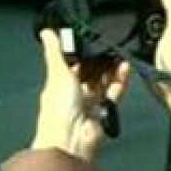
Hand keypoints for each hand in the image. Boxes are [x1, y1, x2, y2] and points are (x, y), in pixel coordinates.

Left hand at [31, 30, 130, 161]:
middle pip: (89, 73)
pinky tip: (125, 68)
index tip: (92, 39)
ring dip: (111, 69)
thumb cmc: (58, 109)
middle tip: (111, 46)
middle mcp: (73, 94)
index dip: (81, 52)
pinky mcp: (103, 112)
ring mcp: (88, 104)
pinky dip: (119, 81)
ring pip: (102, 82)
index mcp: (58, 84)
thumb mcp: (57, 72)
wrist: (72, 140)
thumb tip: (46, 30)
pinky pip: (113, 93)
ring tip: (120, 54)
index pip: (71, 64)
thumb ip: (55, 51)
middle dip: (99, 61)